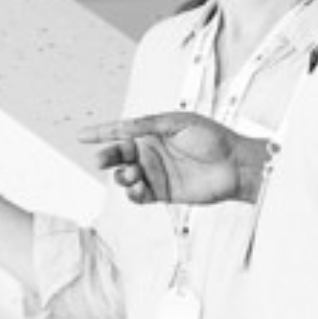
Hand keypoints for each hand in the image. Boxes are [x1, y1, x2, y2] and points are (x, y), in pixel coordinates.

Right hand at [78, 111, 262, 205]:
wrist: (235, 165)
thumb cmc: (213, 138)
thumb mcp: (178, 122)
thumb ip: (148, 125)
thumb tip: (123, 126)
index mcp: (152, 133)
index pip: (121, 132)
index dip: (101, 133)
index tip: (82, 135)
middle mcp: (151, 153)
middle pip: (119, 155)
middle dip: (107, 157)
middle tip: (100, 160)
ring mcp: (156, 173)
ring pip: (126, 176)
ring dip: (122, 176)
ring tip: (130, 175)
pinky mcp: (163, 193)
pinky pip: (139, 195)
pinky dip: (133, 194)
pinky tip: (138, 189)